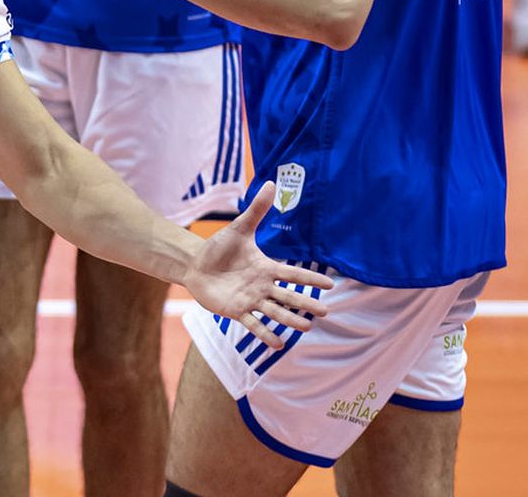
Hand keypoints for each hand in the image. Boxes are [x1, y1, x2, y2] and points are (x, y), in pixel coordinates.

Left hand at [184, 182, 335, 348]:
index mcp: (266, 268)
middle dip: (306, 303)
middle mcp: (262, 287)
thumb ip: (257, 209)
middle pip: (289, 296)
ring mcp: (250, 300)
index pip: (293, 274)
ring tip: (306, 328)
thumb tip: (270, 182)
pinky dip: (265, 334)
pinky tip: (278, 344)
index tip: (331, 284)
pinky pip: (253, 324)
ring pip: (274, 312)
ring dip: (289, 320)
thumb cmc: (219, 248)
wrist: (196, 265)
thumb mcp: (239, 228)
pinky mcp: (236, 311)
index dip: (311, 278)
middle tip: (326, 312)